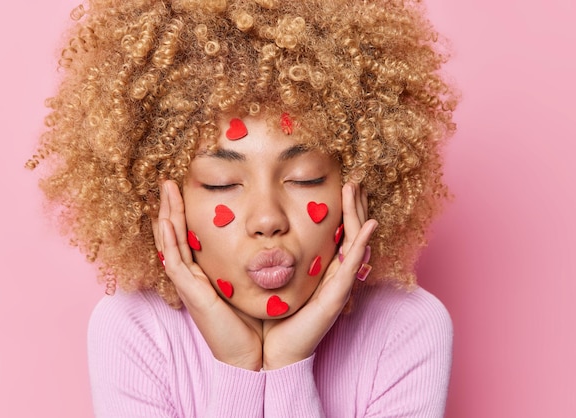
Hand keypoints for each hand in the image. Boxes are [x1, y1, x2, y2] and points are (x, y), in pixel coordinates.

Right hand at [153, 181, 263, 369]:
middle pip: (176, 235)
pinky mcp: (191, 293)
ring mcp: (189, 284)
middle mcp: (194, 276)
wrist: (252, 357)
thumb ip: (257, 263)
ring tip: (167, 188)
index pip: (190, 237)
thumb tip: (273, 241)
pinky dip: (169, 240)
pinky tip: (167, 220)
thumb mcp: (253, 284)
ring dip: (167, 215)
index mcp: (206, 274)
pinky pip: (175, 262)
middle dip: (172, 207)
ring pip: (171, 243)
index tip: (188, 188)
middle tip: (170, 181)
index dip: (186, 213)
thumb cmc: (256, 323)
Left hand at [261, 182, 376, 369]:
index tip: (340, 182)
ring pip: (355, 243)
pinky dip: (360, 245)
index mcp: (323, 269)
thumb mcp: (274, 279)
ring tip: (356, 189)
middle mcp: (335, 275)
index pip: (338, 233)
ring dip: (358, 214)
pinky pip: (351, 266)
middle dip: (354, 205)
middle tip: (352, 178)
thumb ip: (273, 257)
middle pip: (351, 232)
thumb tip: (257, 231)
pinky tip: (368, 226)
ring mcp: (338, 285)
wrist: (275, 353)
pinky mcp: (336, 297)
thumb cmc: (273, 317)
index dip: (343, 209)